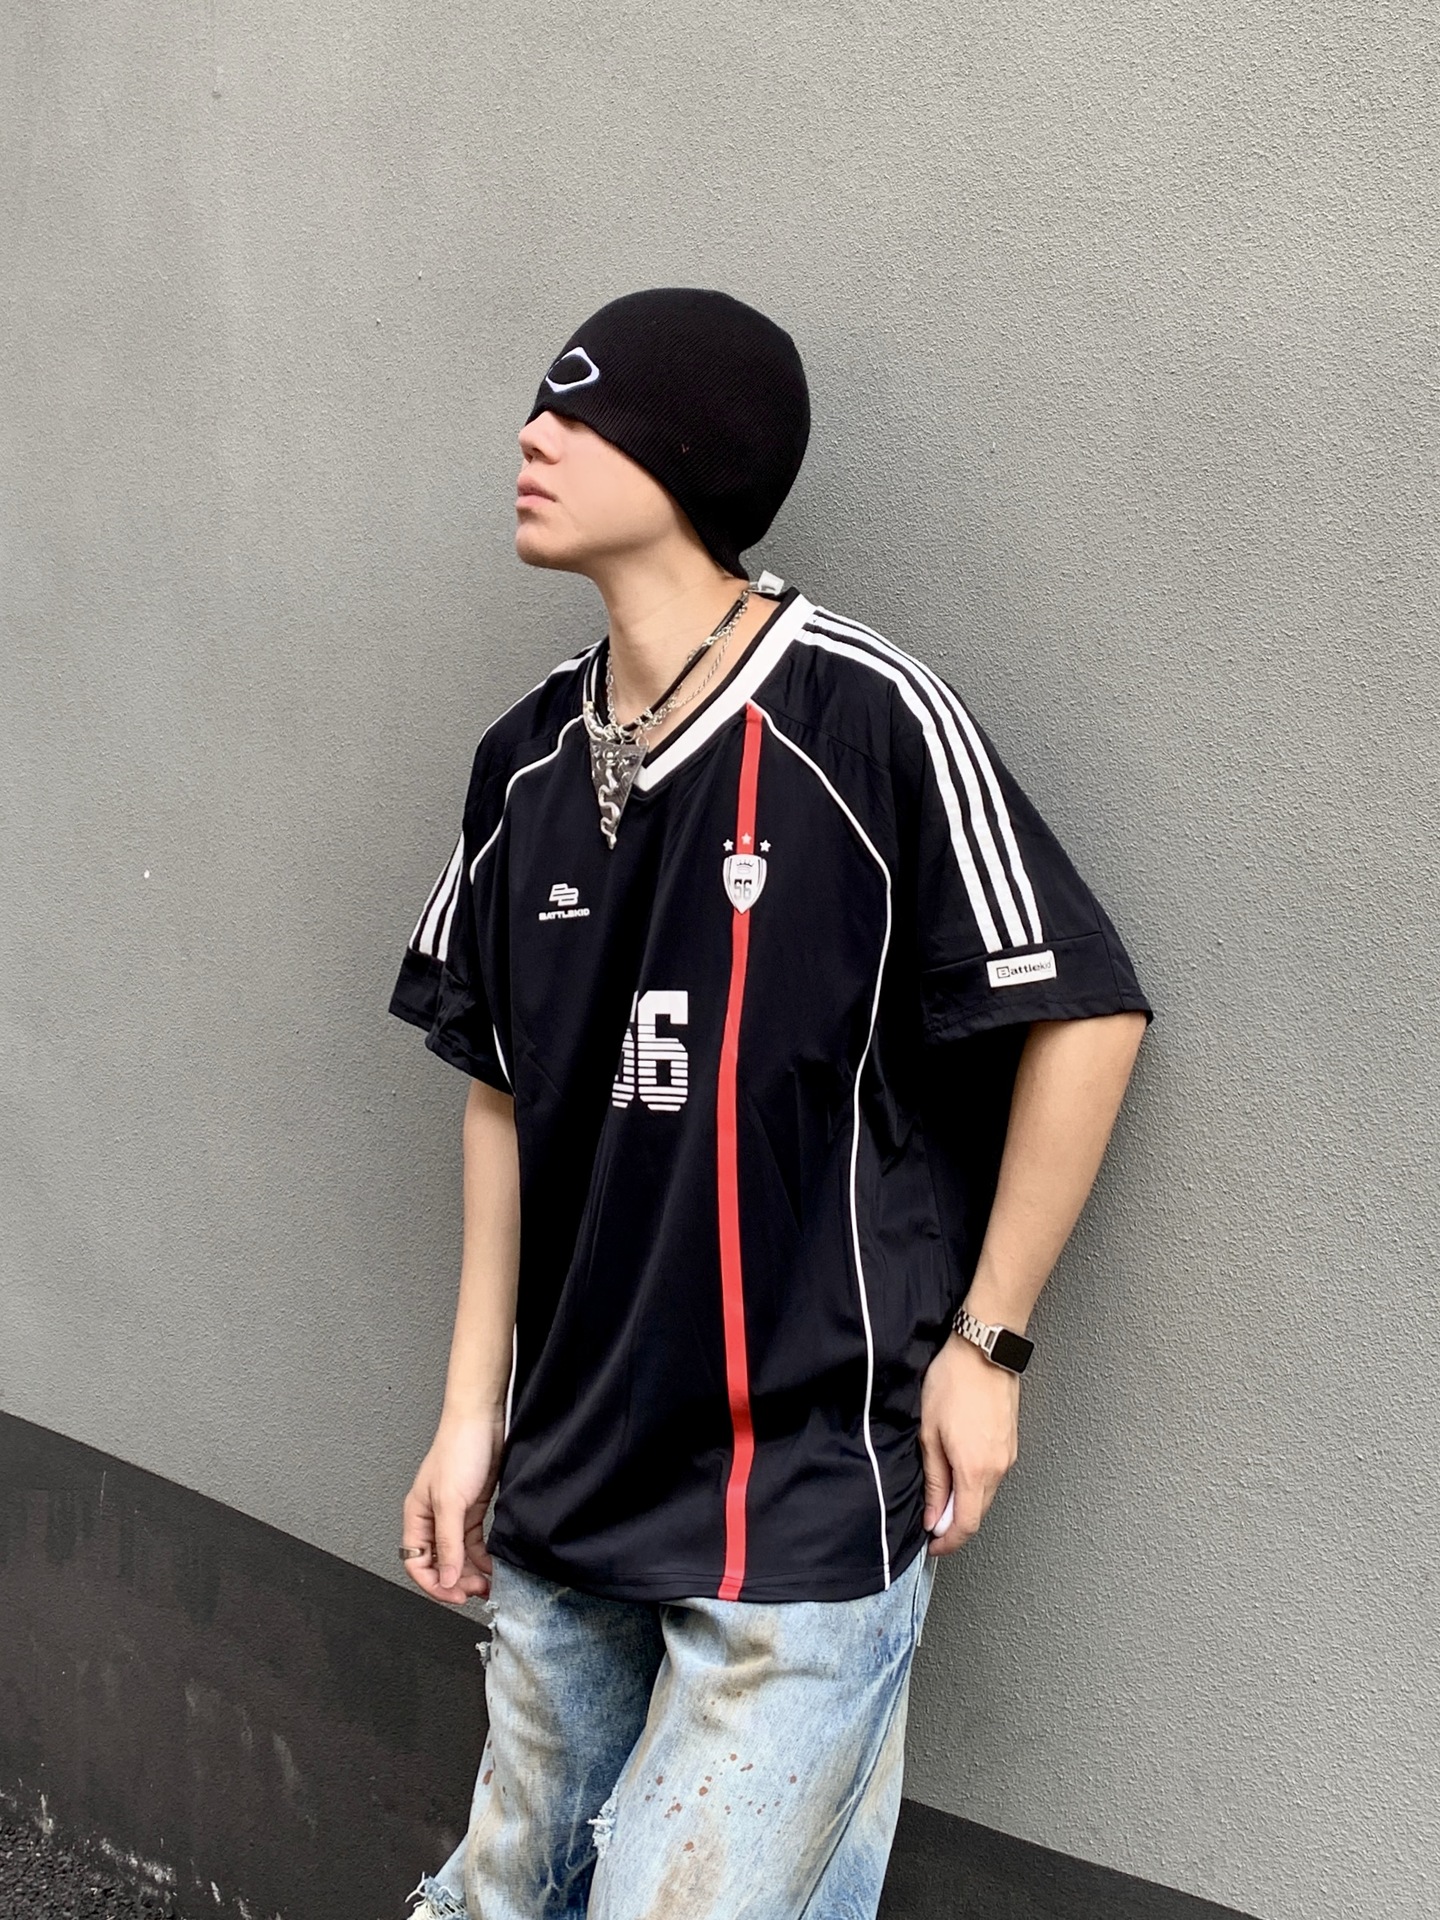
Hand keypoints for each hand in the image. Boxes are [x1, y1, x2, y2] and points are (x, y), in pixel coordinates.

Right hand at [401, 1408, 505, 1604]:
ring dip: (471, 1572)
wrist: (483, 1420)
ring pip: (458, 1555)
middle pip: (438, 1563)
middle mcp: (433, 1518)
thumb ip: (448, 1543)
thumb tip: (445, 1579)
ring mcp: (454, 1514)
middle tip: (477, 1591)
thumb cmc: (458, 1449)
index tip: (456, 1595)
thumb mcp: (451, 1502)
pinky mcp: (474, 1508)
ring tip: (488, 1583)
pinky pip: (474, 1542)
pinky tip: (493, 1565)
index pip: (416, 1563)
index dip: (434, 1584)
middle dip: (456, 1580)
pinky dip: (482, 1556)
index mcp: (416, 1517)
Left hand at [919, 1332, 1019, 1556]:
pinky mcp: (1011, 1444)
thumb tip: (934, 1516)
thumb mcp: (929, 1434)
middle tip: (930, 1523)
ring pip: (986, 1495)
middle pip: (978, 1513)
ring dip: (965, 1503)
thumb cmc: (953, 1383)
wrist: (984, 1351)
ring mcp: (1008, 1456)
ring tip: (941, 1498)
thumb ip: (935, 1481)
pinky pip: (993, 1476)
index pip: (966, 1525)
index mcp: (976, 1470)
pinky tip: (958, 1474)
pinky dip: (975, 1485)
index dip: (948, 1542)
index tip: (932, 1546)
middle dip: (955, 1525)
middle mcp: (998, 1468)